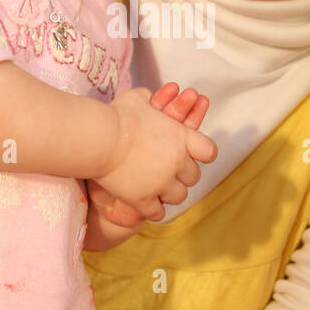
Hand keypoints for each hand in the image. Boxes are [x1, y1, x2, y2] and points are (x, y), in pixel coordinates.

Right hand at [88, 83, 209, 226]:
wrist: (100, 138)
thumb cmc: (118, 115)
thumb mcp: (137, 99)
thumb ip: (149, 99)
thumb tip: (150, 97)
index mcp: (181, 137)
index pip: (208, 151)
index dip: (202, 153)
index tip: (196, 155)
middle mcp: (177, 162)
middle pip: (193, 177)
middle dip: (184, 175)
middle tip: (174, 174)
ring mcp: (161, 183)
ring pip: (178, 196)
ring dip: (172, 193)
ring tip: (164, 191)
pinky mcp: (143, 199)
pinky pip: (157, 212)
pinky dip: (155, 210)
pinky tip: (151, 207)